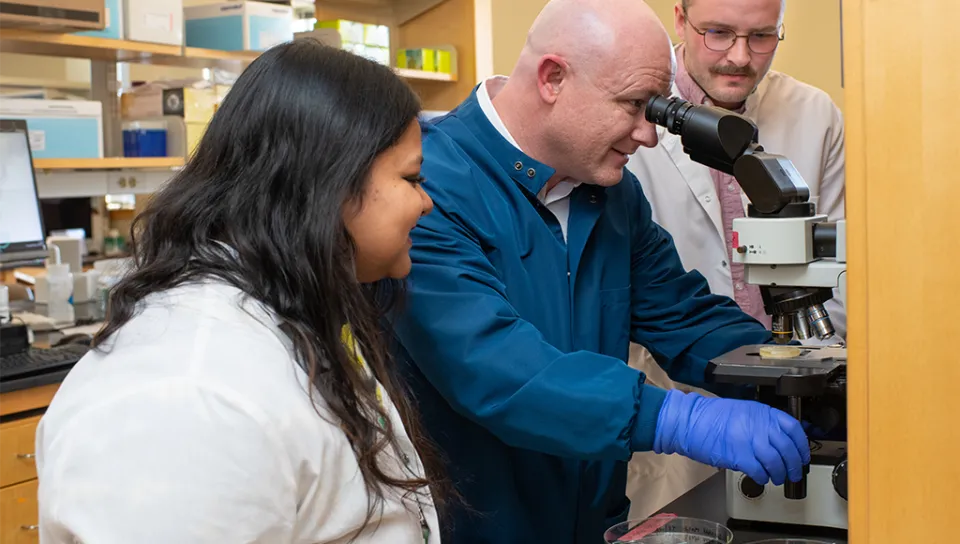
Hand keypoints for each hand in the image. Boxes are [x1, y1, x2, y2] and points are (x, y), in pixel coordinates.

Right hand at [653, 389, 810, 485]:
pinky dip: (763, 478)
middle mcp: (759, 425)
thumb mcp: (742, 411)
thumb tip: (777, 439)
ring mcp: (750, 441)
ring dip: (780, 474)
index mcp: (761, 412)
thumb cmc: (710, 417)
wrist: (689, 421)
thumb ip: (761, 423)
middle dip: (794, 464)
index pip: (793, 428)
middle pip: (788, 448)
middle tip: (794, 472)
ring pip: (777, 462)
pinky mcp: (740, 456)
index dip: (802, 445)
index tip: (802, 454)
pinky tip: (761, 478)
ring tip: (778, 478)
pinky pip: (760, 471)